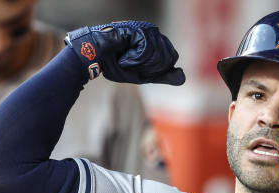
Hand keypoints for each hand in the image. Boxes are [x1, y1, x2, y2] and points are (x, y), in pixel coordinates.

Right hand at [65, 21, 184, 84]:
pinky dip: (135, 59)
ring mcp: (147, 30)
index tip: (140, 68)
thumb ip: (163, 76)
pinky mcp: (139, 29)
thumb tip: (183, 77)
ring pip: (158, 55)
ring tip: (126, 59)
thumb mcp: (144, 75)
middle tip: (133, 64)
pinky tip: (125, 56)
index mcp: (156, 42)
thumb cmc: (116, 64)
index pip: (171, 59)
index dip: (156, 69)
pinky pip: (147, 50)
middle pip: (167, 57)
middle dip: (150, 67)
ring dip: (141, 64)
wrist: (95, 58)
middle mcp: (153, 33)